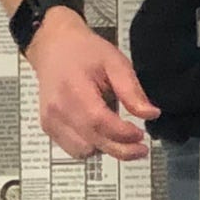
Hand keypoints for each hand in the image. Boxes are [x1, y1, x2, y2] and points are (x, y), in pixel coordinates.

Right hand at [27, 8, 160, 161]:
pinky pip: (72, 149)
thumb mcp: (115, 62)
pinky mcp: (48, 128)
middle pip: (91, 142)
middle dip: (120, 150)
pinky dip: (91, 146)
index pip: (98, 121)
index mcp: (73, 89)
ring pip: (82, 151)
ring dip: (105, 148)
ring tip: (120, 134)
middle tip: (141, 148)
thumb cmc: (86, 52)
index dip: (122, 134)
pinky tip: (102, 132)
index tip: (142, 136)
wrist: (54, 47)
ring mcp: (50, 122)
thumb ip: (131, 90)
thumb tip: (151, 115)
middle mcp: (57, 110)